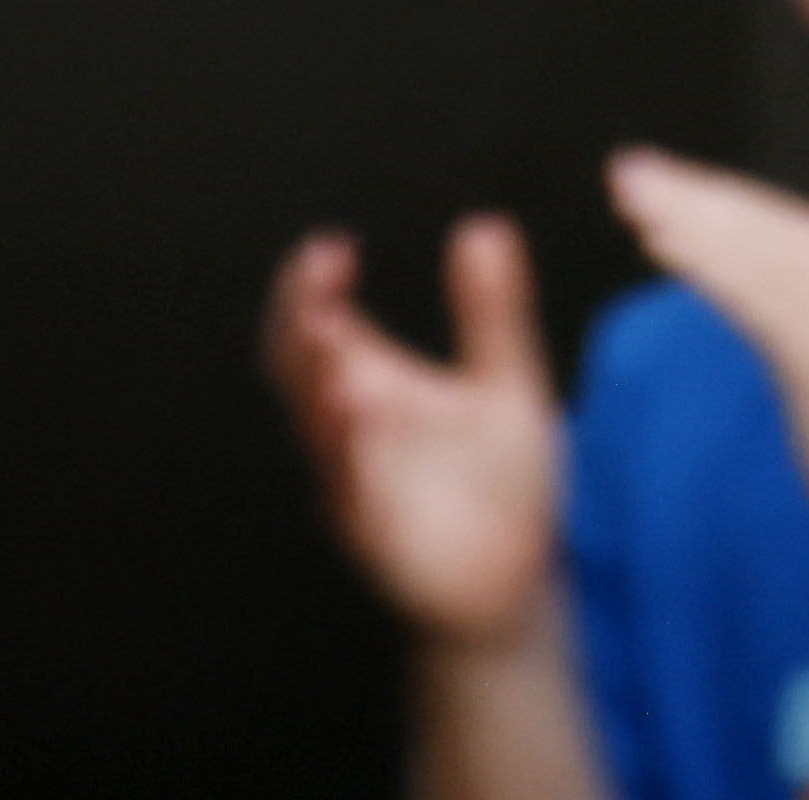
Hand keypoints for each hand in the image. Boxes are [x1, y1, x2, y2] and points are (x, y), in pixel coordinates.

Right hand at [266, 217, 567, 644]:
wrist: (512, 581)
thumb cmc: (499, 481)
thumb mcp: (508, 383)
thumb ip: (493, 311)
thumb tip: (485, 228)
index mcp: (373, 383)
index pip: (315, 324)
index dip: (309, 285)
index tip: (332, 249)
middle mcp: (353, 428)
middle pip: (297, 369)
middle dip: (300, 324)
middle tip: (319, 282)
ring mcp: (357, 481)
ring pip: (319, 431)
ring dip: (320, 386)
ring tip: (333, 341)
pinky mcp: (378, 533)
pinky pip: (351, 494)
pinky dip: (351, 456)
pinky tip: (361, 416)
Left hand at [604, 149, 808, 556]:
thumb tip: (751, 280)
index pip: (783, 220)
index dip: (717, 197)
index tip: (661, 181)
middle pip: (762, 221)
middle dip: (689, 192)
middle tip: (626, 169)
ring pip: (752, 249)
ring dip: (686, 217)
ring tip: (630, 196)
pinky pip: (752, 295)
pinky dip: (705, 263)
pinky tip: (659, 245)